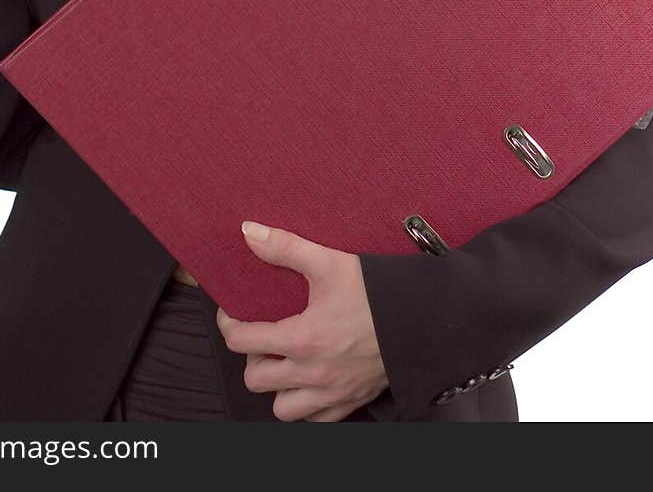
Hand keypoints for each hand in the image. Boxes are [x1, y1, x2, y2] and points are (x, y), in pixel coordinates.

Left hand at [215, 222, 389, 421]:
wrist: (421, 319)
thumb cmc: (375, 292)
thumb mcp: (329, 262)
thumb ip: (285, 246)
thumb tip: (248, 232)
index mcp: (302, 339)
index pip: (242, 341)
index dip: (230, 325)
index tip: (235, 313)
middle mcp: (312, 373)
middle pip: (255, 379)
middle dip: (253, 357)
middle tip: (264, 336)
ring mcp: (331, 393)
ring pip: (282, 408)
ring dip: (277, 387)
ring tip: (285, 361)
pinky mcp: (350, 402)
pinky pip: (315, 420)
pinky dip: (306, 404)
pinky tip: (309, 379)